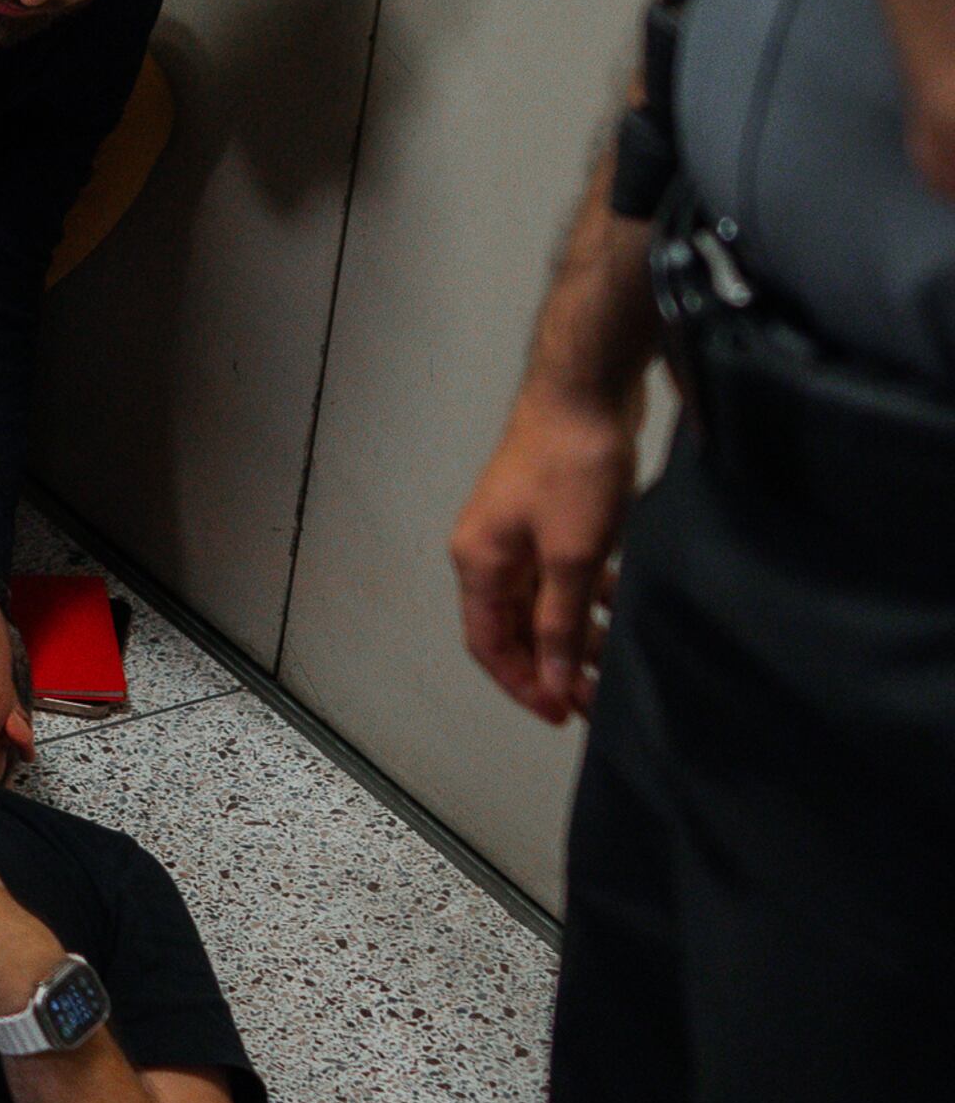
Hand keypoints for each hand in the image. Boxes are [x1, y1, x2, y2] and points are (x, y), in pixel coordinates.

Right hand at [448, 382, 636, 723]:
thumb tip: (555, 682)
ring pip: (543, 601)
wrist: (585, 389)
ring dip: (577, 633)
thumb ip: (561, 623)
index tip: (567, 713)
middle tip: (602, 695)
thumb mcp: (572, 556)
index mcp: (479, 563)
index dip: (525, 685)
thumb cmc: (572, 468)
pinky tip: (622, 603)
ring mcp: (519, 530)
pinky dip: (588, 596)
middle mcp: (489, 551)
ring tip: (620, 657)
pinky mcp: (549, 512)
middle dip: (556, 665)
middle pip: (515, 627)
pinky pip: (562, 572)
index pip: (488, 645)